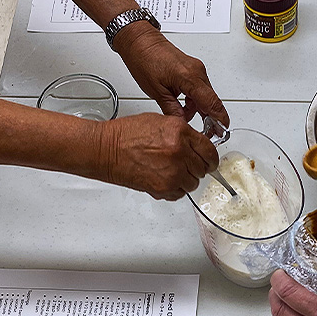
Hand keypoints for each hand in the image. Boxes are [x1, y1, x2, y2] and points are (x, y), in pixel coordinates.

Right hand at [96, 111, 218, 199]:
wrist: (106, 150)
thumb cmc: (126, 135)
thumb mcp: (160, 121)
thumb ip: (182, 133)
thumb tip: (196, 144)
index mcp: (180, 132)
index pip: (209, 150)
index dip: (211, 157)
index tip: (209, 161)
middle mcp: (179, 152)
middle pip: (203, 168)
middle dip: (196, 168)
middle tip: (184, 166)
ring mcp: (173, 172)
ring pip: (193, 183)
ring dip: (185, 179)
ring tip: (169, 171)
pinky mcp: (164, 188)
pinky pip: (180, 194)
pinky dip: (174, 189)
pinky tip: (162, 179)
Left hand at [113, 22, 229, 125]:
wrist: (140, 41)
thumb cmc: (144, 60)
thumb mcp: (157, 92)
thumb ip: (173, 111)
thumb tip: (182, 124)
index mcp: (190, 77)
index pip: (212, 102)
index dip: (219, 119)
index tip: (222, 130)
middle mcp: (197, 71)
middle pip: (212, 100)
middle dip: (211, 117)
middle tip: (207, 131)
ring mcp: (197, 69)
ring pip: (207, 95)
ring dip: (200, 108)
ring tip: (187, 117)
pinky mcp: (193, 69)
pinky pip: (201, 88)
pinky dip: (196, 99)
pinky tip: (185, 106)